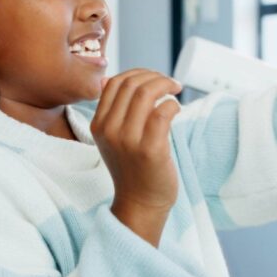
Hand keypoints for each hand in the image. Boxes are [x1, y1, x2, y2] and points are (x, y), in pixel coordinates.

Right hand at [91, 69, 181, 246]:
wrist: (140, 203)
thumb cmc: (133, 168)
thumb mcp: (114, 138)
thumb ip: (114, 111)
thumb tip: (112, 77)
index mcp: (99, 125)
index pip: (114, 83)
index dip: (137, 73)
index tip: (154, 78)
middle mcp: (109, 130)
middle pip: (131, 84)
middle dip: (155, 76)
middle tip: (170, 83)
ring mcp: (128, 140)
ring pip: (146, 94)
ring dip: (165, 85)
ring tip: (175, 90)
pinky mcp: (150, 150)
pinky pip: (162, 112)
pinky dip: (172, 104)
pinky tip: (177, 109)